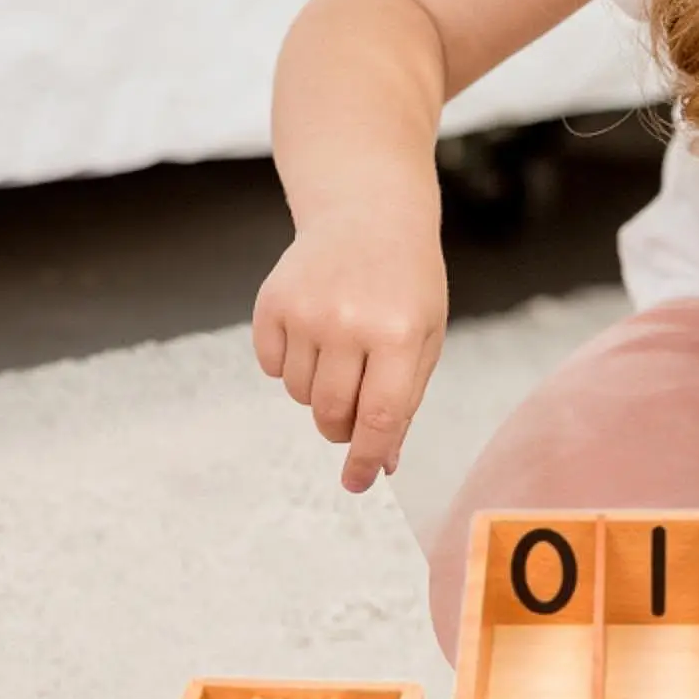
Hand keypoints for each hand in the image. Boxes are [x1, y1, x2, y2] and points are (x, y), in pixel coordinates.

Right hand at [253, 207, 446, 492]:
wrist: (368, 214)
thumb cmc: (406, 285)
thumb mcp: (426, 338)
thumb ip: (405, 402)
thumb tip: (382, 465)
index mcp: (400, 335)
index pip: (379, 418)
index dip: (366, 459)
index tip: (358, 483)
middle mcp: (350, 323)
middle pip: (332, 414)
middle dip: (341, 429)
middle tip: (353, 414)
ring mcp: (306, 310)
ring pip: (300, 395)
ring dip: (320, 392)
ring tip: (342, 352)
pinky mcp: (272, 302)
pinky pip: (273, 367)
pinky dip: (291, 366)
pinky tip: (315, 334)